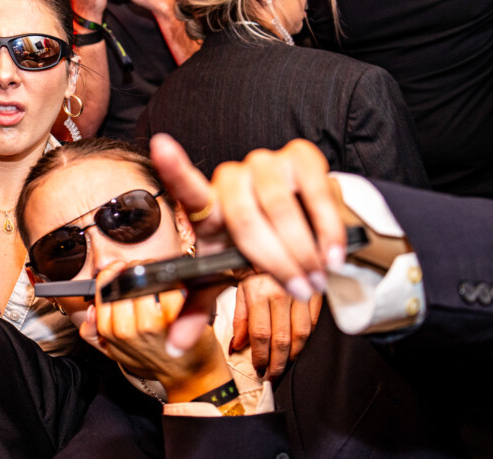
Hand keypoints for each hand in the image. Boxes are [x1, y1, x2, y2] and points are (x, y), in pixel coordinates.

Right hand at [79, 261, 229, 401]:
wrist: (185, 376)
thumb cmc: (153, 360)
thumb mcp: (116, 351)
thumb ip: (94, 333)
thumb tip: (89, 312)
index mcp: (110, 330)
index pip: (103, 288)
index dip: (112, 273)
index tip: (120, 268)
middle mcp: (126, 328)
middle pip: (124, 282)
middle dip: (134, 270)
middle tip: (142, 270)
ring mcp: (150, 324)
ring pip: (145, 282)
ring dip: (153, 273)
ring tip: (159, 277)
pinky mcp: (174, 320)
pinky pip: (170, 290)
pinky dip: (175, 285)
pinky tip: (176, 288)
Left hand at [150, 134, 344, 300]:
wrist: (302, 223)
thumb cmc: (253, 248)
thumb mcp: (225, 276)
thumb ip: (198, 307)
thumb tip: (175, 347)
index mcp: (208, 207)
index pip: (188, 188)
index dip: (175, 168)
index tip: (161, 146)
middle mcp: (232, 177)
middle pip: (245, 220)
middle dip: (275, 262)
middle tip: (299, 289)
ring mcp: (265, 162)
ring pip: (280, 209)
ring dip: (302, 252)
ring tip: (316, 278)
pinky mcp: (301, 155)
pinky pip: (315, 195)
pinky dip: (325, 231)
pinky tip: (332, 254)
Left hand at [232, 274, 321, 380]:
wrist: (274, 239)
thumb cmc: (253, 264)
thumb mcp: (237, 287)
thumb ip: (238, 318)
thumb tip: (236, 346)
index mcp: (257, 291)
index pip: (260, 334)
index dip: (260, 356)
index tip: (259, 369)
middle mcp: (280, 292)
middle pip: (282, 338)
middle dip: (278, 363)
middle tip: (274, 376)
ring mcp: (301, 290)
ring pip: (302, 334)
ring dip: (294, 354)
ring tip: (286, 365)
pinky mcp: (317, 290)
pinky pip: (315, 321)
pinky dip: (308, 337)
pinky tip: (300, 345)